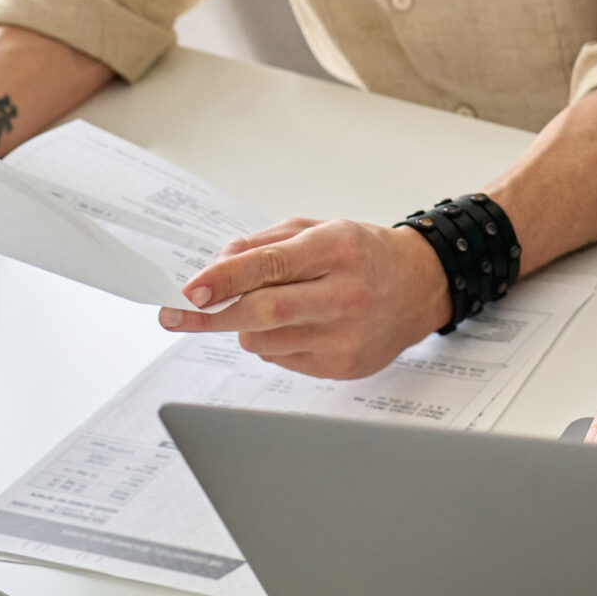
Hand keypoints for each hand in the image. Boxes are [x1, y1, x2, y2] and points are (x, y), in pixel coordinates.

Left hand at [160, 218, 454, 377]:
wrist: (419, 287)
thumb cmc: (363, 254)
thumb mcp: (319, 230)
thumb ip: (266, 242)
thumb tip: (217, 265)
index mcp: (337, 248)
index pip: (271, 265)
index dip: (226, 278)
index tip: (192, 289)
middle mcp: (345, 293)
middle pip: (264, 312)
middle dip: (214, 315)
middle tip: (177, 314)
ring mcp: (346, 334)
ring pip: (264, 340)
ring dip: (246, 326)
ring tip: (269, 309)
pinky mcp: (343, 366)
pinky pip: (281, 359)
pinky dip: (272, 342)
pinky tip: (298, 325)